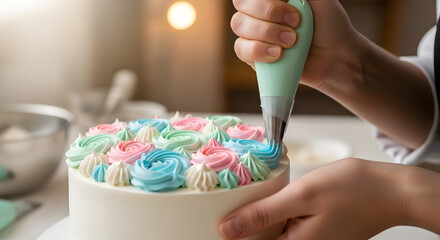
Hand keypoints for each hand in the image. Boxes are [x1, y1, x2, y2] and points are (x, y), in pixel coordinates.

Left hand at [218, 158, 416, 239]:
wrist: (391, 190)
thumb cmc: (352, 190)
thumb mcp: (301, 196)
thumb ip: (263, 214)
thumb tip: (226, 230)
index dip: (230, 235)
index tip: (213, 222)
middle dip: (240, 228)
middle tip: (222, 207)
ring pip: (270, 235)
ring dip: (255, 220)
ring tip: (240, 201)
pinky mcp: (314, 234)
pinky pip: (284, 228)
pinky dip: (272, 216)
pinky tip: (267, 200)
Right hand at [231, 0, 358, 88]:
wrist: (335, 56)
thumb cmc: (329, 24)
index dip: (265, 1)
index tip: (291, 6)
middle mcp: (258, 11)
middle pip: (241, 4)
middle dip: (269, 13)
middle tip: (296, 24)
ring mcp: (253, 33)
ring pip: (239, 25)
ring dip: (266, 33)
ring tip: (291, 42)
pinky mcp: (253, 56)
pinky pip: (241, 49)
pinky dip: (258, 51)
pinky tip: (277, 55)